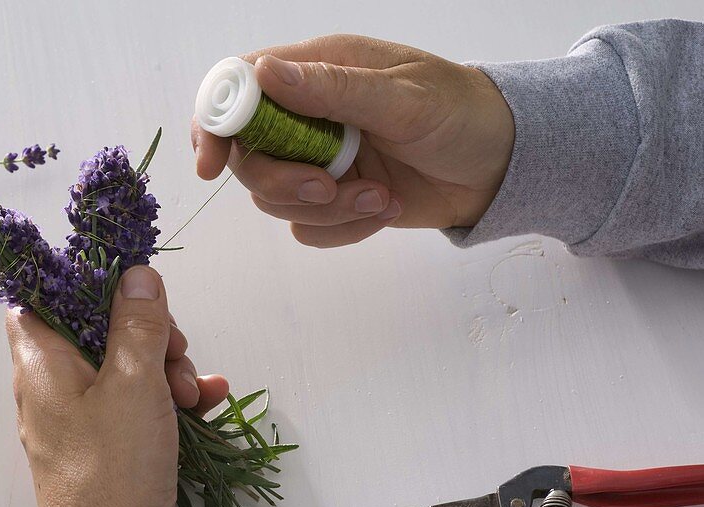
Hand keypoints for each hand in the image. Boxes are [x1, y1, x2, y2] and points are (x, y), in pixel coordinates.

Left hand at [5, 266, 229, 506]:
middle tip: (177, 351)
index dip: (81, 283)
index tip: (129, 290)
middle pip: (95, 331)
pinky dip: (168, 399)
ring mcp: (78, 421)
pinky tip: (209, 403)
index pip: (39, 298)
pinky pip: (135, 406)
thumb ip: (136, 322)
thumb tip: (134, 273)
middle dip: (146, 333)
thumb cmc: (114, 465)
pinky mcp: (105, 449)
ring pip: (122, 368)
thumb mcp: (133, 381)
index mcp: (41, 363)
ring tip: (194, 393)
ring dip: (166, 369)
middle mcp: (51, 388)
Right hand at [193, 35, 514, 246]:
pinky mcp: (336, 199)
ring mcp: (319, 160)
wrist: (502, 165)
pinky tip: (383, 208)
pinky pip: (309, 229)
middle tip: (329, 187)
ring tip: (379, 196)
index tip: (211, 164)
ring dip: (327, 208)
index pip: (238, 89)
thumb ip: (331, 89)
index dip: (215, 124)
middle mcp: (308, 115)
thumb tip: (264, 74)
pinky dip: (344, 229)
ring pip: (276, 200)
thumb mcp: (403, 96)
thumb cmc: (462, 113)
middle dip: (284, 182)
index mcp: (317, 70)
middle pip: (249, 158)